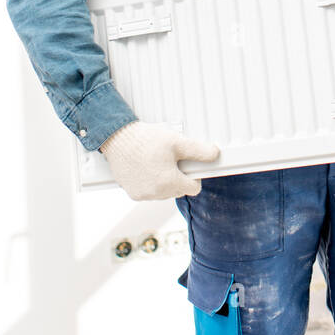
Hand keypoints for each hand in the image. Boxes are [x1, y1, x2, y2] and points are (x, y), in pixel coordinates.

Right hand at [99, 120, 219, 200]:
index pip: (193, 189)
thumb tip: (216, 154)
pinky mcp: (132, 193)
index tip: (188, 165)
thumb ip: (199, 151)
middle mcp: (156, 193)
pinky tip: (146, 168)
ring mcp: (143, 195)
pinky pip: (149, 193)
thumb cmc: (146, 140)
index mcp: (169, 182)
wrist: (118, 139)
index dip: (194, 176)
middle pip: (179, 191)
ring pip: (164, 193)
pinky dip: (151, 184)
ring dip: (165, 182)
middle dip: (179, 178)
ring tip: (157, 162)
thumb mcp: (177, 142)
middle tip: (171, 160)